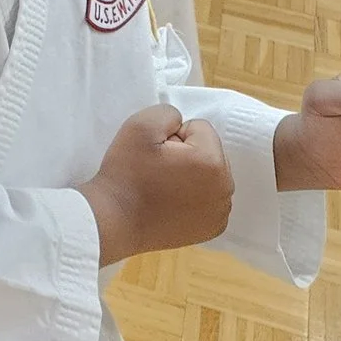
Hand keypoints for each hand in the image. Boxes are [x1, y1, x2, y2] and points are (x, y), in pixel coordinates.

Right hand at [76, 104, 233, 264]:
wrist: (114, 221)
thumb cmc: (127, 173)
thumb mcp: (139, 125)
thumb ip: (168, 112)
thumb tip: (181, 125)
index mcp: (212, 161)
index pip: (199, 128)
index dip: (173, 135)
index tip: (156, 153)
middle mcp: (225, 188)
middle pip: (209, 152)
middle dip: (187, 154)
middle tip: (158, 169)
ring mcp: (221, 212)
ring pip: (210, 176)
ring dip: (191, 175)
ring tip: (163, 187)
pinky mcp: (213, 228)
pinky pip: (209, 199)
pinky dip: (194, 198)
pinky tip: (171, 205)